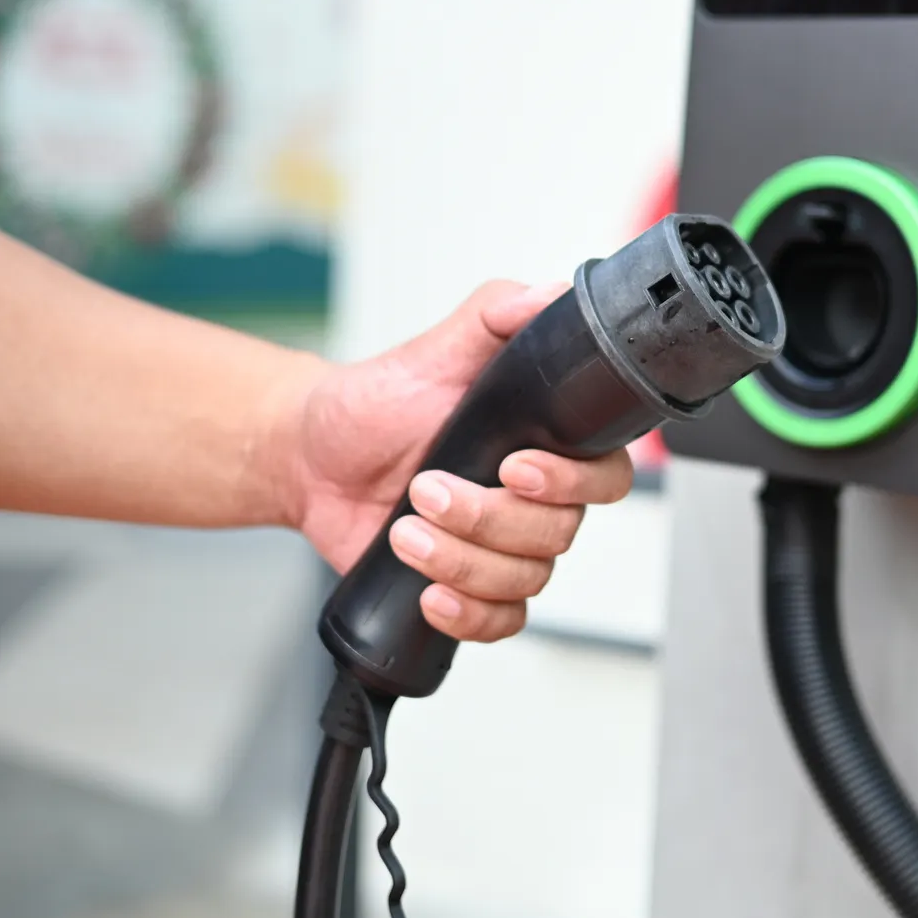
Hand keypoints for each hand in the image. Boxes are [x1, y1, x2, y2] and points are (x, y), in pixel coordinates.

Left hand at [289, 281, 636, 642]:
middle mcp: (534, 500)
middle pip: (559, 534)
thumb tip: (551, 295)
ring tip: (406, 531)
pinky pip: (501, 622)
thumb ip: (498, 314)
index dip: (569, 481)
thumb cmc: (377, 403)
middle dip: (489, 518)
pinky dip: (469, 614)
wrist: (313, 458)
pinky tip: (430, 592)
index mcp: (544, 441)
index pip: (605, 475)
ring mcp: (503, 548)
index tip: (514, 467)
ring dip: (463, 560)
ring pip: (525, 579)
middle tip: (428, 488)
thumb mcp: (435, 348)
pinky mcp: (470, 587)